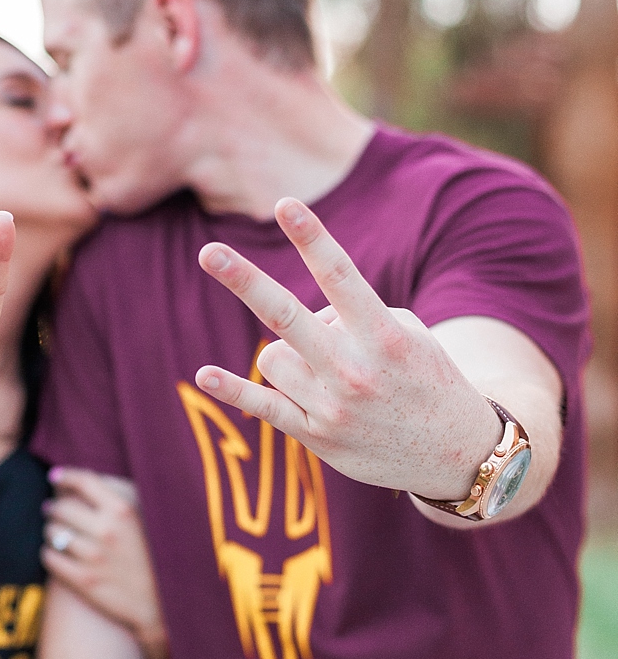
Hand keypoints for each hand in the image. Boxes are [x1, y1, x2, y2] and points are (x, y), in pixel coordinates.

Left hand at [41, 470, 167, 658]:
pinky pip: (49, 557)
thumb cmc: (152, 553)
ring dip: (52, 530)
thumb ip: (116, 494)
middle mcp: (107, 531)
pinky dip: (49, 552)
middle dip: (54, 507)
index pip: (83, 481)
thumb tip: (80, 480)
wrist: (161, 601)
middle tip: (54, 510)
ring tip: (58, 533)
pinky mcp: (83, 581)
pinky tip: (58, 553)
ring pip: (52, 532)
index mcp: (123, 511)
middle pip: (61, 507)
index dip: (65, 475)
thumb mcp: (143, 517)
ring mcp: (94, 558)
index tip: (56, 476)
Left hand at [195, 198, 498, 498]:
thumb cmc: (426, 378)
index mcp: (384, 336)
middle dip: (244, 281)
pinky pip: (263, 406)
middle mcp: (354, 370)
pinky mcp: (317, 436)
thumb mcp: (408, 336)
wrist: (455, 454)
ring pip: (273, 356)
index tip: (284, 204)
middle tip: (208, 252)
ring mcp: (332, 406)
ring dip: (288, 352)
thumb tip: (299, 321)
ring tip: (325, 370)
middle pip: (285, 315)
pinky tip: (204, 374)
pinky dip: (232, 390)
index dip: (311, 237)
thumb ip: (353, 316)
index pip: (340, 276)